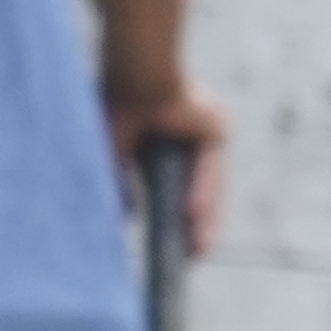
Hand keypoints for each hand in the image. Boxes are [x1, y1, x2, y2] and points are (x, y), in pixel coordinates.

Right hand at [106, 78, 229, 257]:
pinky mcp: (216, 129)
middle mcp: (188, 138)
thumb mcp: (114, 151)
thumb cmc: (116, 102)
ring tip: (197, 249)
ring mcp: (205, 133)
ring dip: (203, 218)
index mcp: (163, 141)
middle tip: (193, 258)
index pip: (174, 187)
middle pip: (197, 192)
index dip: (172, 218)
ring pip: (207, 185)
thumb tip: (128, 218)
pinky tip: (193, 217)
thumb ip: (122, 184)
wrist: (134, 72)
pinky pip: (210, 168)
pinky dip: (201, 192)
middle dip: (195, 227)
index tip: (173, 250)